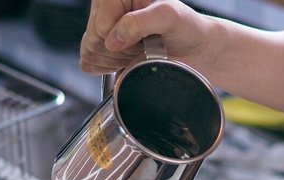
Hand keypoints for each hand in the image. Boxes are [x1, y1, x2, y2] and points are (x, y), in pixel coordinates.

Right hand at [79, 0, 213, 73]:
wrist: (195, 47)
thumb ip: (140, 23)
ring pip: (91, 52)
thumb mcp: (168, 17)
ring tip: (140, 51)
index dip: (121, 39)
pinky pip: (88, 63)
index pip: (101, 25)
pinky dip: (107, 68)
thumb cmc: (186, 27)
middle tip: (144, 46)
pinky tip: (127, 62)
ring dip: (117, 60)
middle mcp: (109, 7)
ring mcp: (105, 28)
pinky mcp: (104, 48)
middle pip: (94, 39)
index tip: (143, 39)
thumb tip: (114, 39)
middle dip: (121, 50)